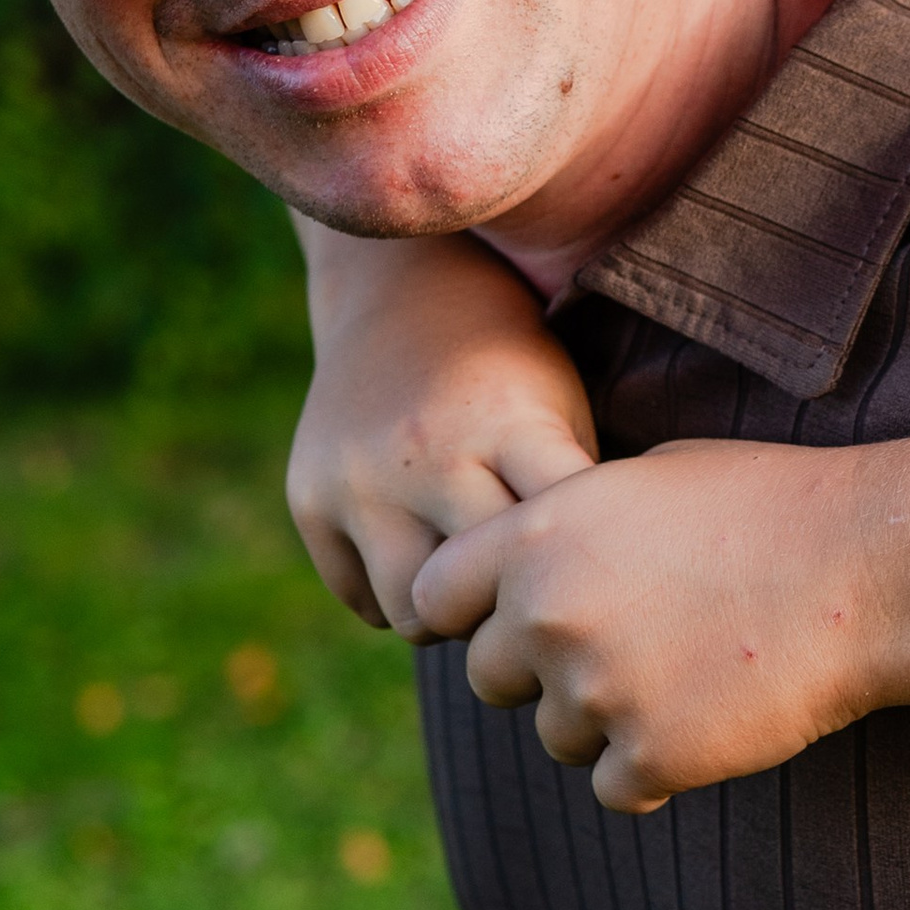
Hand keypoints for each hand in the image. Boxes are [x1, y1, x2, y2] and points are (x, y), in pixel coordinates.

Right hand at [287, 222, 597, 634]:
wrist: (403, 295)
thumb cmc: (510, 373)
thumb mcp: (561, 408)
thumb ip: (574, 501)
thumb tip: (600, 602)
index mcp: (507, 426)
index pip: (553, 538)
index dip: (578, 573)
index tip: (589, 577)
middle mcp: (426, 456)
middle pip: (482, 594)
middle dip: (510, 604)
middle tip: (529, 591)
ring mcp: (358, 482)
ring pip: (415, 613)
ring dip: (451, 609)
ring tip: (475, 575)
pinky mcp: (309, 501)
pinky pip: (365, 601)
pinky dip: (398, 595)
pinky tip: (424, 551)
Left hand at [410, 441, 876, 810]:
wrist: (868, 569)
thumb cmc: (768, 505)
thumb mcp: (648, 478)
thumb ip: (569, 520)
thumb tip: (523, 555)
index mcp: (537, 534)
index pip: (433, 595)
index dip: (470, 609)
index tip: (511, 614)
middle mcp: (549, 615)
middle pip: (489, 677)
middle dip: (541, 672)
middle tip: (623, 649)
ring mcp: (597, 691)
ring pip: (555, 736)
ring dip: (603, 720)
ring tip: (685, 673)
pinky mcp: (650, 757)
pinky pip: (615, 786)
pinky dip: (654, 766)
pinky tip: (709, 719)